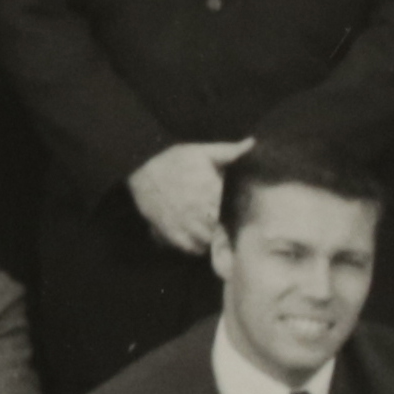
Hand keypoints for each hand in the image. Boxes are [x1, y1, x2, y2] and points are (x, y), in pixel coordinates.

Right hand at [123, 139, 231, 258]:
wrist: (142, 168)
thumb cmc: (174, 160)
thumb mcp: (202, 151)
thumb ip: (229, 151)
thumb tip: (252, 143)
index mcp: (210, 191)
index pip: (234, 212)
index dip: (240, 214)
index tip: (242, 212)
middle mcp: (198, 211)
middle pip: (223, 230)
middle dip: (228, 228)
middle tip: (231, 223)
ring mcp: (184, 225)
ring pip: (210, 242)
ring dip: (215, 238)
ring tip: (217, 231)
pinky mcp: (172, 233)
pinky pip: (193, 249)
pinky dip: (200, 246)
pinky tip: (201, 236)